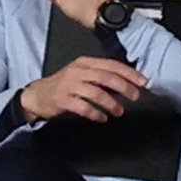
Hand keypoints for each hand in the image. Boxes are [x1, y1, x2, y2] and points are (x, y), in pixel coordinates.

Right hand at [20, 57, 147, 123]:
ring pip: (96, 92)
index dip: (129, 73)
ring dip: (111, 103)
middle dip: (125, 87)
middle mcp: (78, 72)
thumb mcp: (82, 74)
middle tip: (135, 97)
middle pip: (106, 77)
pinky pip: (83, 107)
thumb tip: (128, 84)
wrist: (36, 95)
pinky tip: (102, 118)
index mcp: (85, 63)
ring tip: (119, 111)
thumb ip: (102, 76)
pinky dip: (96, 113)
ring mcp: (69, 85)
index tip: (143, 82)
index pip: (112, 65)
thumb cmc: (64, 85)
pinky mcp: (62, 100)